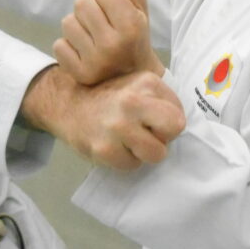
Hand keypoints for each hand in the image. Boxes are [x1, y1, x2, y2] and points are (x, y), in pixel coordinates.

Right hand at [21, 66, 184, 169]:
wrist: (69, 104)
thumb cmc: (110, 96)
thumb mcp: (138, 84)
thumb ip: (161, 99)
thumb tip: (181, 126)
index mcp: (146, 82)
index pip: (178, 115)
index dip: (168, 122)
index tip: (152, 121)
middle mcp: (132, 101)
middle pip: (174, 130)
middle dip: (163, 137)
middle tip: (146, 134)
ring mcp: (117, 126)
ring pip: (156, 154)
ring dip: (145, 152)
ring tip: (129, 141)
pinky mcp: (104, 149)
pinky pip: (132, 166)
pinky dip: (125, 160)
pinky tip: (114, 146)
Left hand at [54, 0, 164, 84]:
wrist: (136, 75)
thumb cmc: (134, 34)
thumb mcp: (137, 4)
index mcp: (131, 26)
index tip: (113, 8)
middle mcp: (113, 45)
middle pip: (81, 3)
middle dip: (90, 8)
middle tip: (102, 23)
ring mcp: (95, 62)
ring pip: (67, 22)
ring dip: (78, 26)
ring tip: (93, 37)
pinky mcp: (80, 74)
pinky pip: (58, 45)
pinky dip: (69, 46)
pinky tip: (84, 52)